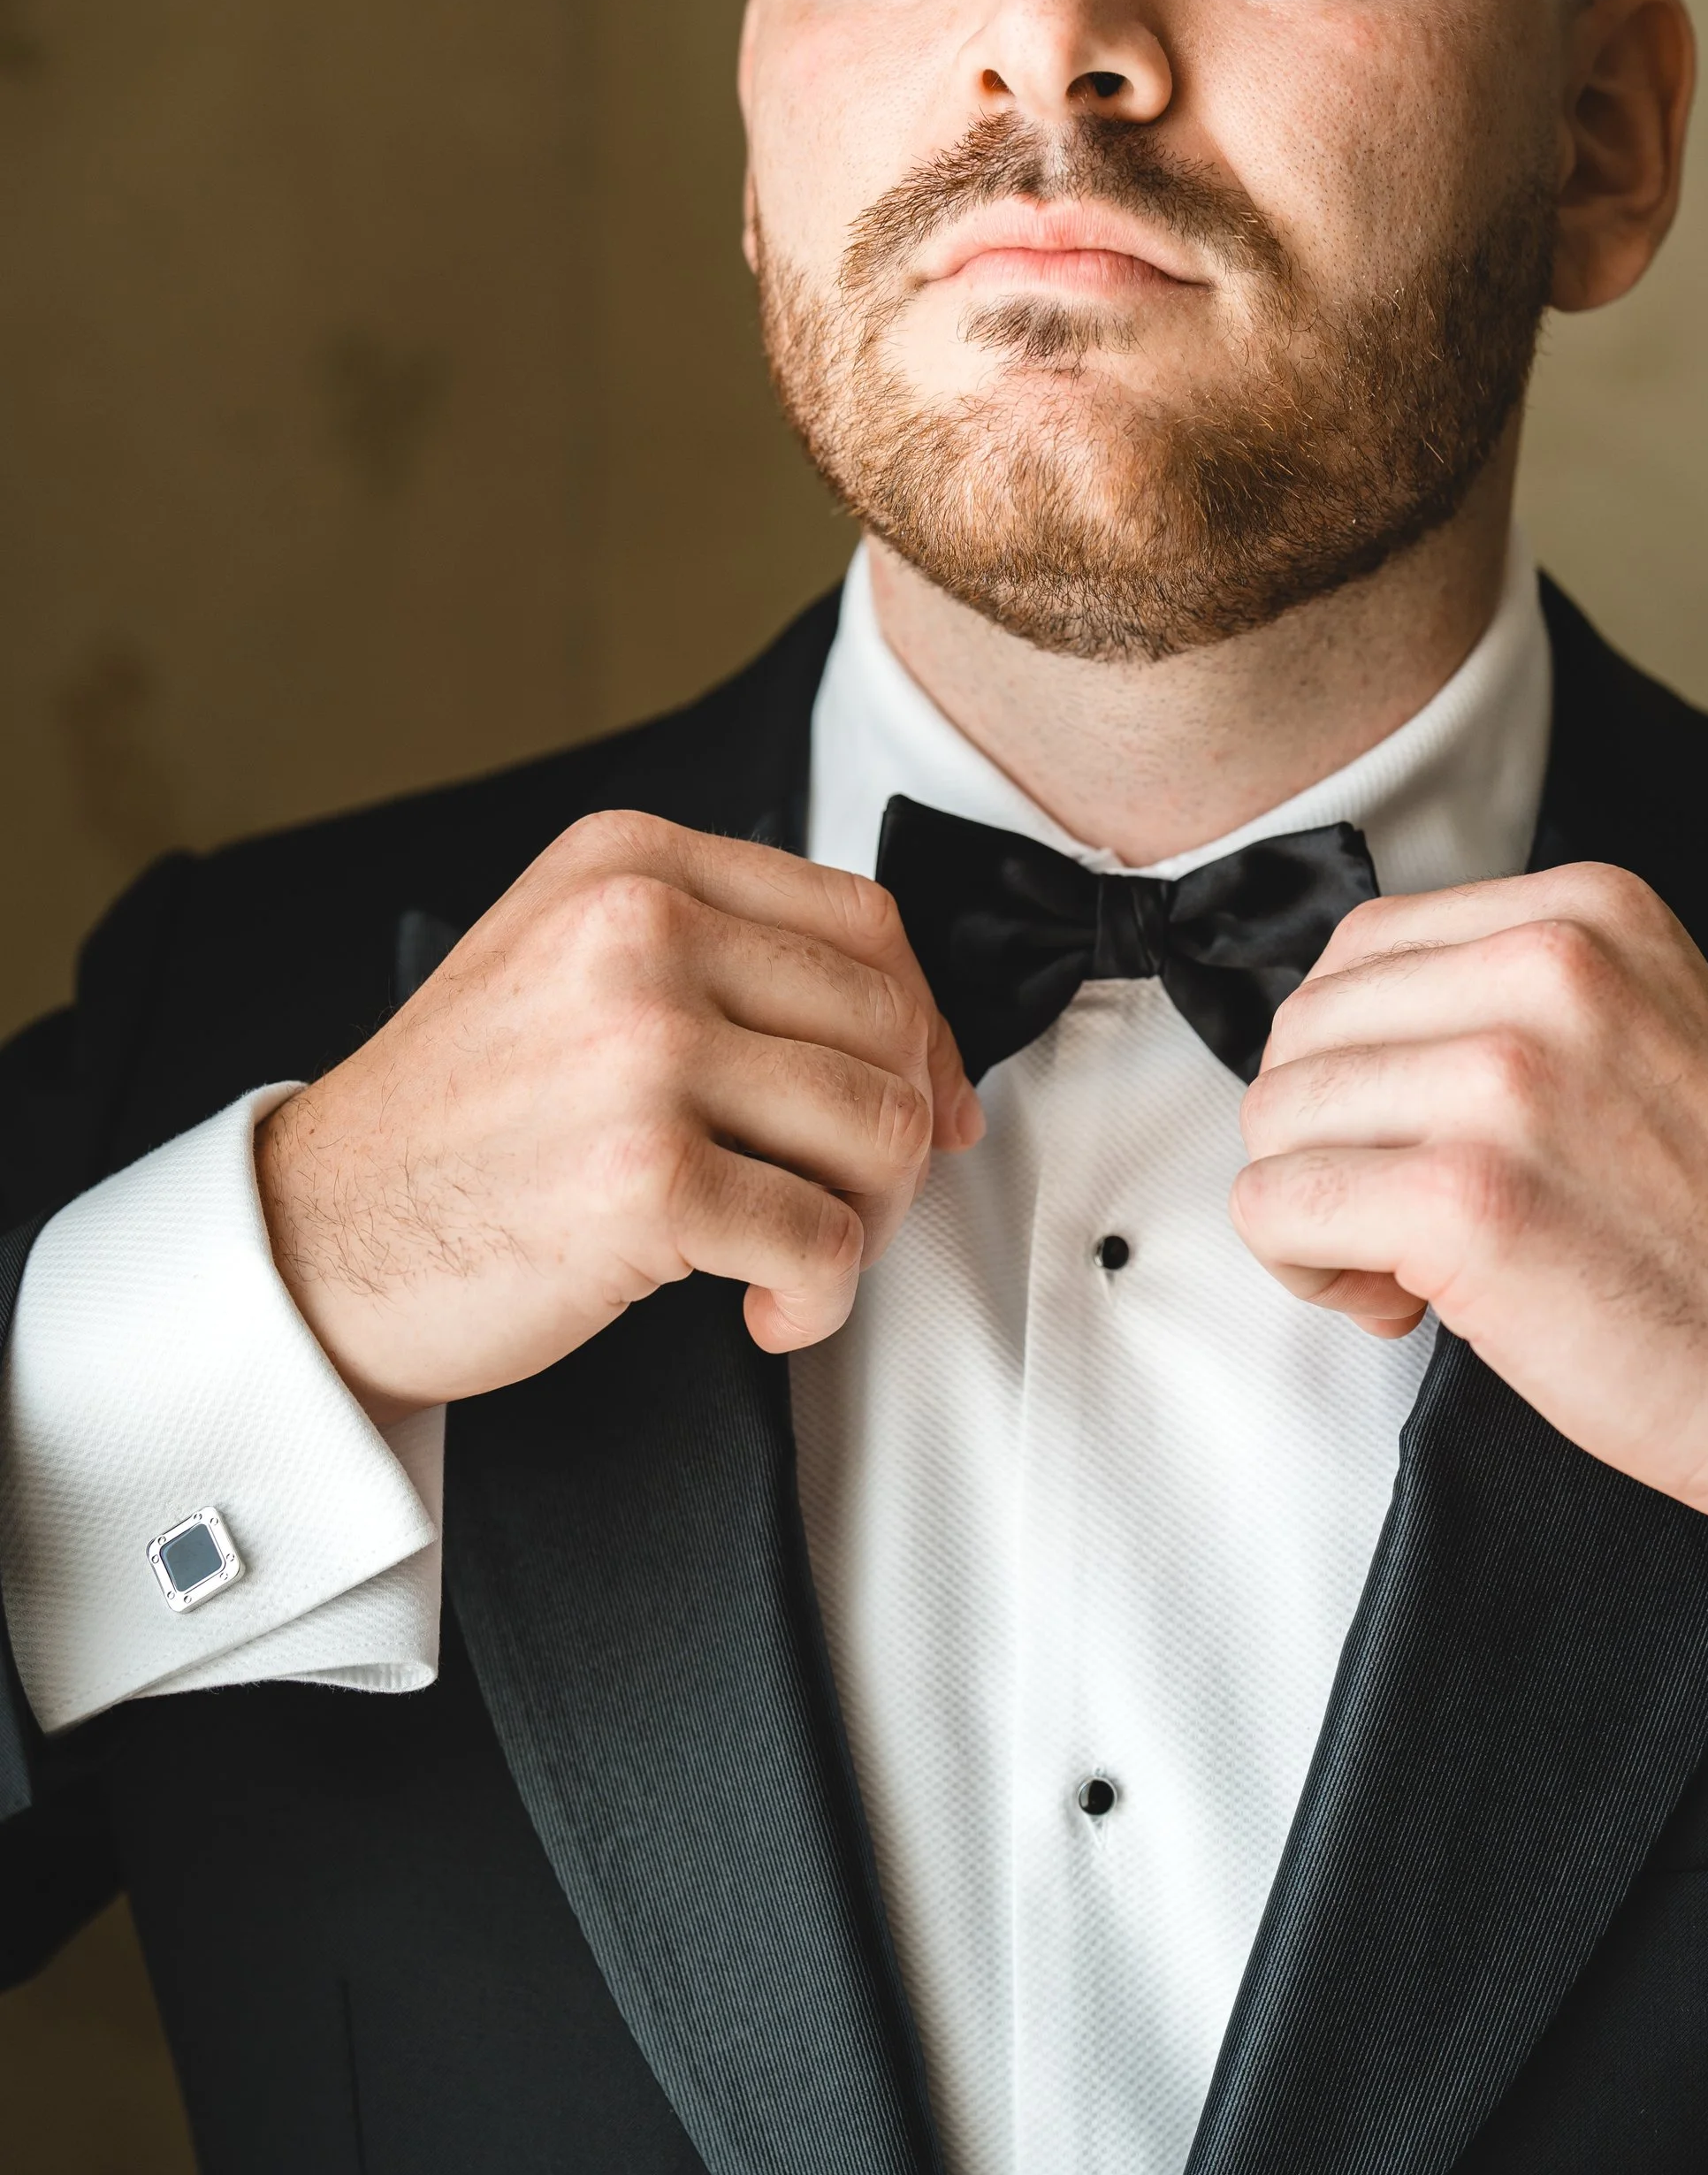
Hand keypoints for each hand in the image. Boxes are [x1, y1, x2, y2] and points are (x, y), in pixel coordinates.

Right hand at [257, 812, 980, 1421]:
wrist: (318, 1239)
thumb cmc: (455, 1124)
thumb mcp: (568, 965)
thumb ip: (719, 956)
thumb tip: (912, 1039)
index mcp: (631, 865)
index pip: (864, 920)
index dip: (921, 1023)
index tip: (923, 1098)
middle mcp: (640, 931)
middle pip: (887, 1024)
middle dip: (897, 1135)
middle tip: (844, 1204)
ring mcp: (642, 1049)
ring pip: (878, 1128)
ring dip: (866, 1222)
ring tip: (801, 1258)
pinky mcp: (645, 1177)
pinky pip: (823, 1240)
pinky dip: (820, 1297)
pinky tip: (765, 1310)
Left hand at [1233, 863, 1707, 1536]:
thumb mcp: (1641, 1027)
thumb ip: (1505, 995)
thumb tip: (1335, 1038)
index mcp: (1587, 909)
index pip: (1361, 948)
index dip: (1362, 1059)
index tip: (1422, 1137)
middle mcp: (1547, 969)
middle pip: (1306, 1030)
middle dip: (1326, 1135)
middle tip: (1406, 1219)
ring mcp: (1503, 1080)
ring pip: (1276, 1116)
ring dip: (1312, 1207)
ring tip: (1405, 1265)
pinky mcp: (1464, 1198)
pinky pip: (1274, 1209)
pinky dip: (1304, 1267)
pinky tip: (1395, 1301)